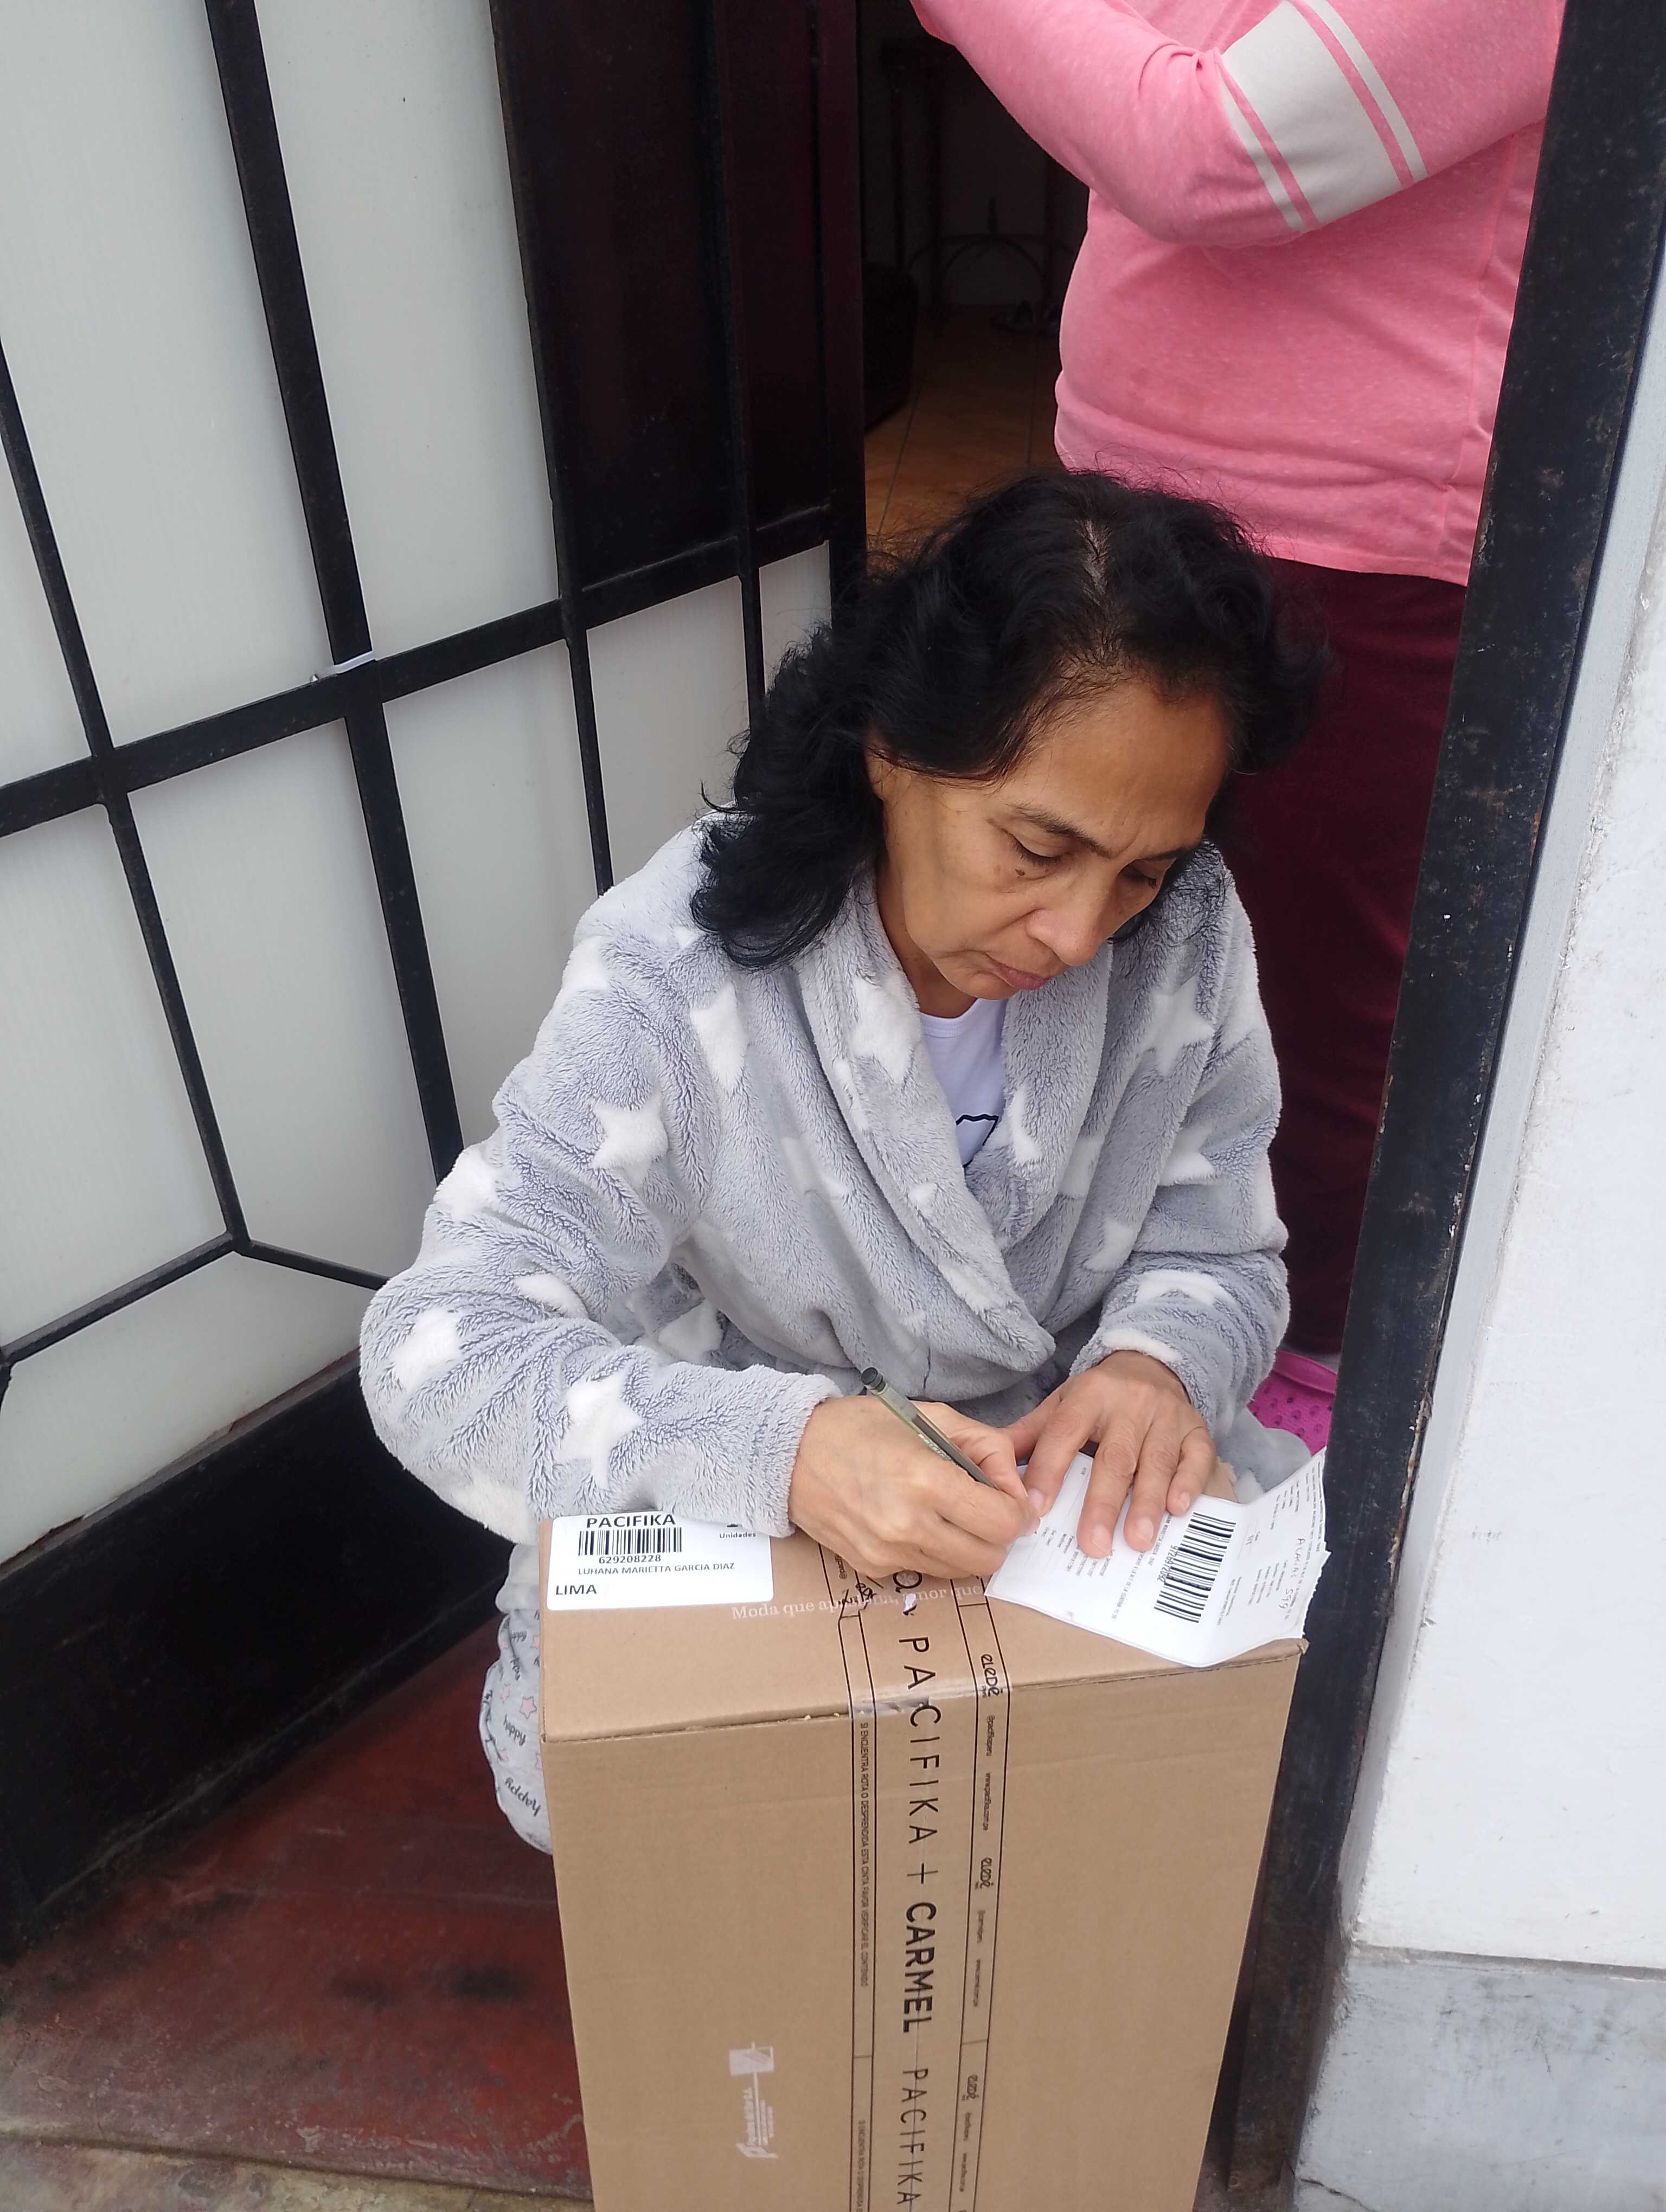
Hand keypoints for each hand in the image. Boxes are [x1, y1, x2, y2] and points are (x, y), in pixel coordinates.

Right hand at [787, 1395, 1033, 1581]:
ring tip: (950, 1513)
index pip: (1002, 1522)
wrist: (790, 1453)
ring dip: (969, 1547)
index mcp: (926, 1481)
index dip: (1017, 1512)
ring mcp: (888, 1553)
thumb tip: (1019, 1491)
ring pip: (961, 1571)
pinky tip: (915, 1521)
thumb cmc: (861, 1427)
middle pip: (989, 1558)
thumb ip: (987, 1448)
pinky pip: (926, 1570)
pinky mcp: (873, 1568)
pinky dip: (934, 1551)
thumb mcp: (932, 1417)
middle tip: (985, 1509)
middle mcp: (908, 1525)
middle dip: (998, 1535)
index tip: (1010, 1499)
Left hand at [1004, 1351, 1226, 1557]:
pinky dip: (1188, 1482)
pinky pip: (1196, 1457)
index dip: (1050, 1471)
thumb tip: (988, 1468)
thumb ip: (1029, 1437)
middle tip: (1093, 1545)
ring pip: (1156, 1461)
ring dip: (1147, 1503)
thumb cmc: (1098, 1400)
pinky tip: (1178, 1509)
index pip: (1064, 1434)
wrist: (1151, 1365)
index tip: (1036, 1509)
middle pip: (1115, 1457)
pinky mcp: (1196, 1429)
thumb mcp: (1060, 1406)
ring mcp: (1166, 1416)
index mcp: (1087, 1396)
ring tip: (1137, 1540)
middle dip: (1103, 1503)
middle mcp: (1129, 1403)